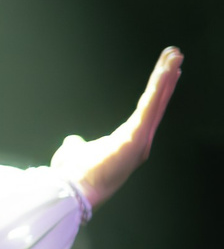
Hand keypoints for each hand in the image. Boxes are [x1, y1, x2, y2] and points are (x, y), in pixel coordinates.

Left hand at [51, 47, 183, 210]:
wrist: (72, 192)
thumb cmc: (74, 175)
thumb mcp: (77, 153)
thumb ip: (79, 144)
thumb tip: (74, 141)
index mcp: (129, 142)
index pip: (147, 110)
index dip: (158, 91)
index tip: (166, 72)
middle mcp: (140, 140)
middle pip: (156, 103)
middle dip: (167, 78)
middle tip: (176, 56)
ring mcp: (140, 139)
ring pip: (156, 101)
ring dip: (166, 77)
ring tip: (175, 56)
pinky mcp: (136, 137)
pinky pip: (148, 107)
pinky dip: (158, 87)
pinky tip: (166, 71)